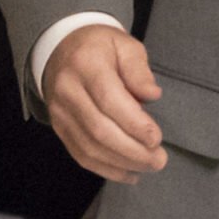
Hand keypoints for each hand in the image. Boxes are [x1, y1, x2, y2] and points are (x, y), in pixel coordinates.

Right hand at [42, 24, 166, 181]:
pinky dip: (107, 169)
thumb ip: (139, 70)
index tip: (156, 138)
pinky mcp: (59, 127)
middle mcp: (68, 90)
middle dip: (132, 150)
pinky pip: (81, 155)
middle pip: (99, 129)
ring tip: (149, 166)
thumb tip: (152, 96)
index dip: (133, 123)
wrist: (61, 50)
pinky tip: (129, 173)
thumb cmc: (100, 48)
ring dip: (123, 163)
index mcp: (86, 64)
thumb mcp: (125, 45)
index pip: (108, 99)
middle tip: (159, 159)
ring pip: (90, 147)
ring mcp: (60, 112)